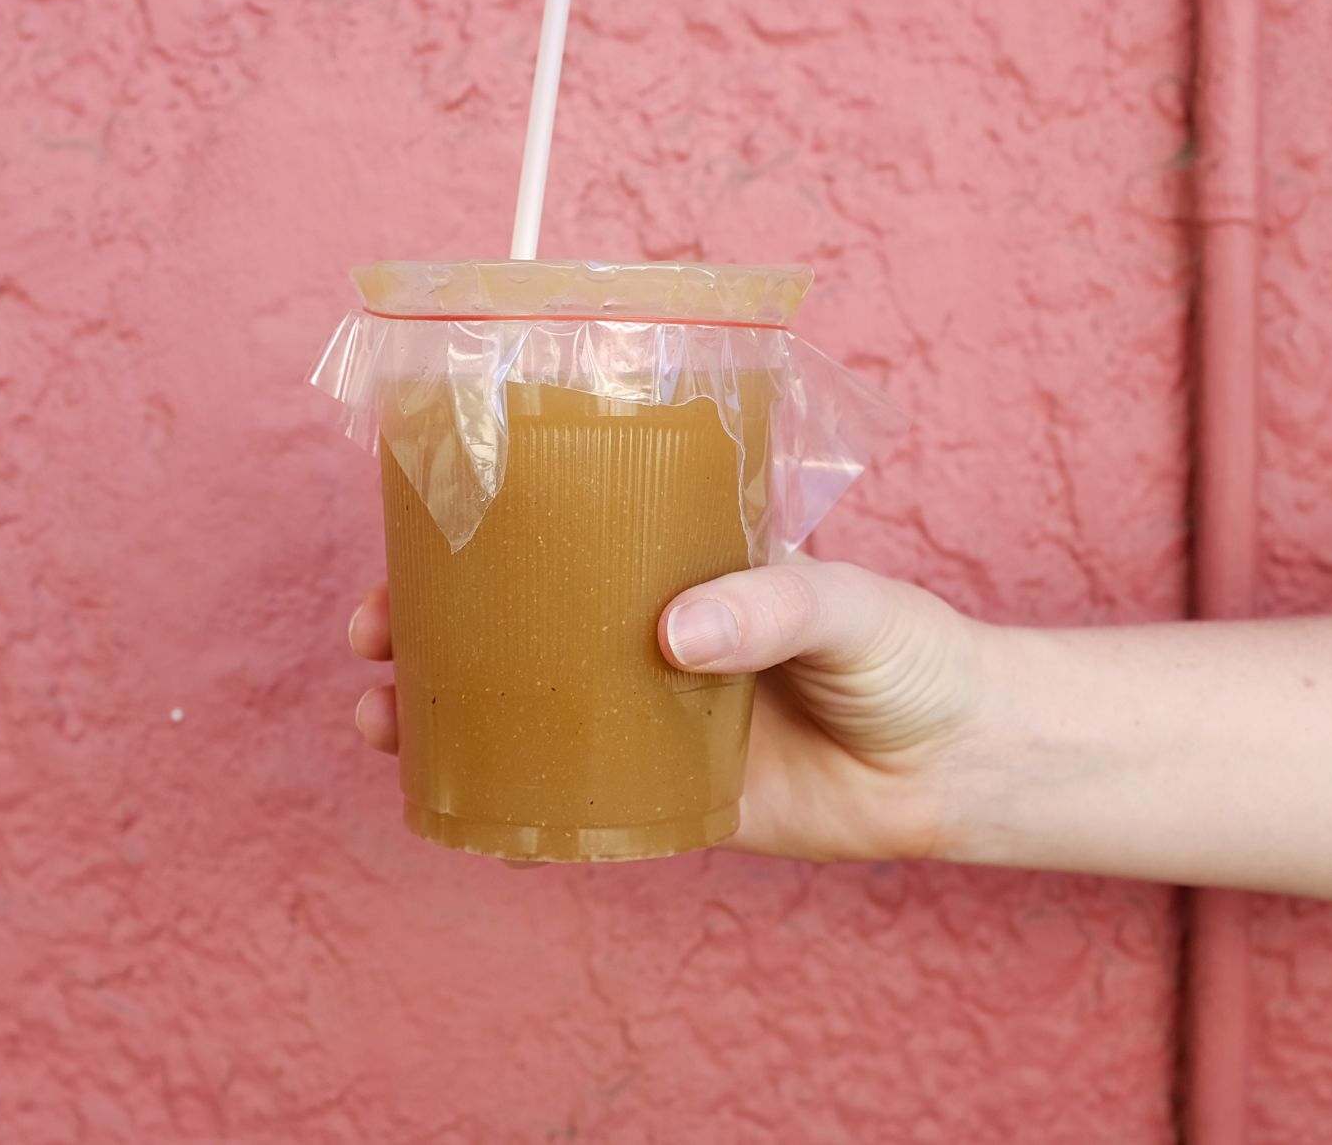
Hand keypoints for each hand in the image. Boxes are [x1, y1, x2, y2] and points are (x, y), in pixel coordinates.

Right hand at [349, 560, 990, 862]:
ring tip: (378, 717)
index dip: (477, 532)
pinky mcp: (663, 796)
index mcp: (675, 564)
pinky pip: (567, 797)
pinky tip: (450, 799)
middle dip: (424, 626)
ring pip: (519, 709)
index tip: (408, 536)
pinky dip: (503, 797)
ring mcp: (646, 718)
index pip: (560, 533)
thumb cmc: (910, 654)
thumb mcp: (850, 603)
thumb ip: (773, 605)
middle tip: (369, 635)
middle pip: (510, 623)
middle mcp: (643, 635)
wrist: (962, 765)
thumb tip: (675, 633)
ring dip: (439, 711)